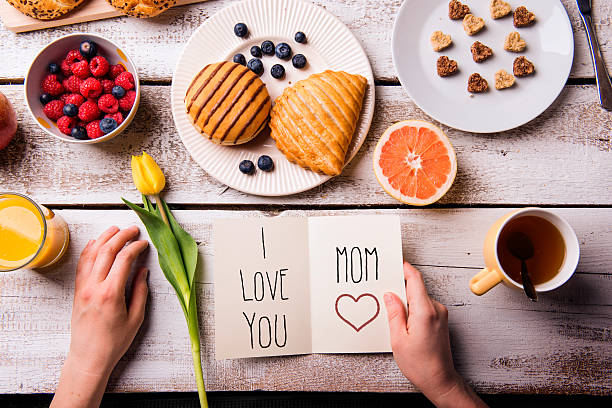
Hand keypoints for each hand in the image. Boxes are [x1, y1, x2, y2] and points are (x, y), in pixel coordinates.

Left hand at [51, 226, 148, 407]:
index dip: (135, 247)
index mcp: (111, 294)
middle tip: (133, 229)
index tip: (144, 243)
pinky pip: (82, 264)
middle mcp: (94, 287)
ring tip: (115, 229)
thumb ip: (140, 291)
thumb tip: (142, 271)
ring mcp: (82, 288)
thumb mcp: (136, 318)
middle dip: (121, 236)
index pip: (123, 259)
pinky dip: (90, 250)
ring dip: (104, 238)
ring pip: (92, 254)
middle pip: (106, 251)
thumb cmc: (114, 342)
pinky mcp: (77, 291)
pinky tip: (97, 243)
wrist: (89, 357)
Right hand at [384, 262, 486, 407]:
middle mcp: (436, 309)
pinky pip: (424, 306)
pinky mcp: (440, 320)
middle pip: (416, 288)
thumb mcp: (398, 339)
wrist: (440, 380)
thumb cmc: (420, 364)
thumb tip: (390, 295)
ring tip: (393, 313)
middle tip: (385, 291)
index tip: (395, 263)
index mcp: (425, 311)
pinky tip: (403, 320)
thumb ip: (394, 313)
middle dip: (400, 288)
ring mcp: (440, 314)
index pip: (415, 280)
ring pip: (419, 298)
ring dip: (406, 300)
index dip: (405, 269)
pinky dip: (413, 308)